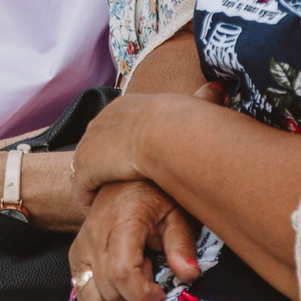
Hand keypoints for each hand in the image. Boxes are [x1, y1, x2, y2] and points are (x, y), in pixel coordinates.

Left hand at [69, 80, 227, 204]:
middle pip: (95, 146)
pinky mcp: (86, 167)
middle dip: (102, 165)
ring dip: (94, 185)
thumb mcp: (192, 106)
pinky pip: (81, 188)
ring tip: (105, 202)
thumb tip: (219, 89)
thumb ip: (202, 100)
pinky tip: (97, 211)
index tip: (128, 163)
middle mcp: (102, 121)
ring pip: (86, 168)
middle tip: (113, 186)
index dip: (119, 147)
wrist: (168, 133)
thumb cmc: (185, 121)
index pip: (113, 127)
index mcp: (123, 106)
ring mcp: (91, 143)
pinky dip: (87, 200)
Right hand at [69, 180, 202, 300]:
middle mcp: (96, 233)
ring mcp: (82, 243)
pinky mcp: (76, 251)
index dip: (142, 293)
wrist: (130, 172)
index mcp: (123, 221)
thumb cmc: (158, 195)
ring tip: (133, 271)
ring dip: (116, 296)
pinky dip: (100, 293)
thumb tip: (189, 274)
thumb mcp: (178, 215)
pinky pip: (80, 289)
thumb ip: (182, 245)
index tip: (160, 291)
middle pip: (109, 289)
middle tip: (150, 269)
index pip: (122, 272)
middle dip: (134, 293)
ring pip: (91, 295)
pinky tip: (118, 276)